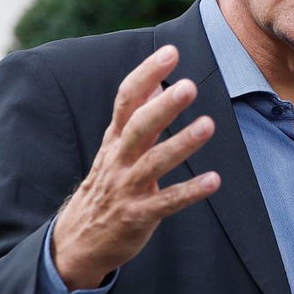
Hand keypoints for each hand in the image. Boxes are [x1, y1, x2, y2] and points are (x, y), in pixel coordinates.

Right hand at [51, 46, 219, 288]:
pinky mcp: (137, 216)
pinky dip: (190, 192)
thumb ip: (137, 117)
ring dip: (181, 144)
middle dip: (163, 107)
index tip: (170, 52)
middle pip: (138, 128)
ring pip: (154, 163)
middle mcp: (118, 160)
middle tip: (189, 85)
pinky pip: (166, 203)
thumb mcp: (116, 148)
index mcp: (114, 140)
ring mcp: (127, 188)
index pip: (126, 100)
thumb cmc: (106, 186)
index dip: (147, 75)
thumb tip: (159, 83)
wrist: (78, 242)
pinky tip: (215, 181)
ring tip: (208, 125)